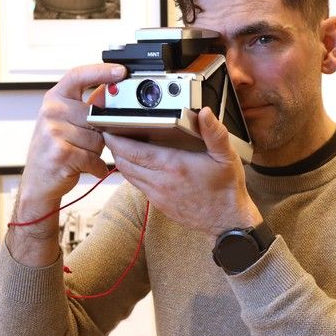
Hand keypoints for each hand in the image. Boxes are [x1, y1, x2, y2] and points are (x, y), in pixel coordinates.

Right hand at [19, 62, 126, 217]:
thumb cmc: (54, 149)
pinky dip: (95, 166)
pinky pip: (94, 157)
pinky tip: (84, 167)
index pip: (79, 76)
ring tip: (79, 155)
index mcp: (54, 99)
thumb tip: (111, 93)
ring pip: (98, 139)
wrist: (37, 181)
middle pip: (96, 116)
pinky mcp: (61, 152)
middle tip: (83, 143)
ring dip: (96, 152)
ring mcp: (53, 131)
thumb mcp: (65, 122)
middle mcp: (51, 111)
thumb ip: (86, 107)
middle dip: (98, 133)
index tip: (121, 70)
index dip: (102, 71)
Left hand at [103, 107, 261, 238]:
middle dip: (114, 147)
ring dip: (121, 161)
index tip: (108, 128)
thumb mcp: (226, 157)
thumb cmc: (226, 189)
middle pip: (124, 163)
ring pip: (128, 175)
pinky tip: (138, 164)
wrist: (227, 222)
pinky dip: (132, 173)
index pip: (133, 151)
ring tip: (120, 146)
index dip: (116, 139)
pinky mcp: (159, 204)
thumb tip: (205, 113)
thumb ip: (214, 133)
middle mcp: (161, 181)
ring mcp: (158, 194)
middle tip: (110, 133)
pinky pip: (138, 185)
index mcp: (173, 166)